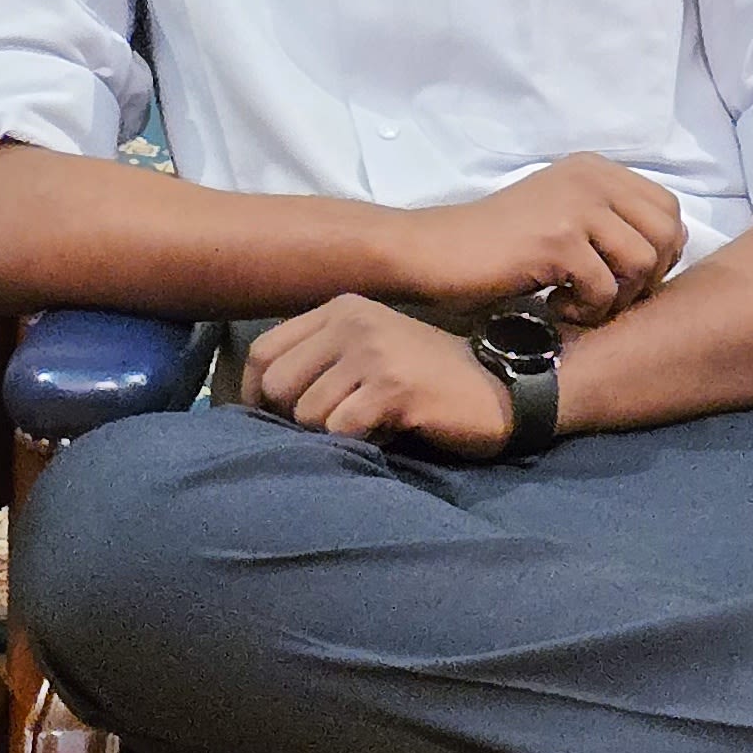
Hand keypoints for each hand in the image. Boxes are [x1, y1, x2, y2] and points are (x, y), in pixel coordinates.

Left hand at [244, 295, 514, 453]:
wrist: (499, 388)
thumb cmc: (426, 379)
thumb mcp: (368, 351)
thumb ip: (319, 362)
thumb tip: (259, 402)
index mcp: (340, 308)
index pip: (262, 352)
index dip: (253, 395)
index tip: (267, 423)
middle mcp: (352, 320)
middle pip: (276, 385)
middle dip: (291, 420)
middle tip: (326, 432)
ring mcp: (373, 351)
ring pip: (306, 413)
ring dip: (328, 436)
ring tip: (365, 430)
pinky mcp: (393, 387)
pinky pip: (340, 430)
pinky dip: (355, 444)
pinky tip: (384, 435)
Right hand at [399, 158, 684, 323]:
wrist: (435, 252)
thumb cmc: (498, 246)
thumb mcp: (564, 217)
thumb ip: (614, 221)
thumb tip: (675, 245)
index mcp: (596, 169)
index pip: (668, 208)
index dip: (658, 253)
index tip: (621, 279)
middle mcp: (591, 177)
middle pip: (666, 233)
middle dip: (646, 279)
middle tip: (604, 296)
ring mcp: (575, 204)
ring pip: (643, 262)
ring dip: (616, 298)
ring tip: (577, 301)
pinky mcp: (558, 239)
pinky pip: (606, 288)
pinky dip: (585, 310)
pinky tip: (553, 305)